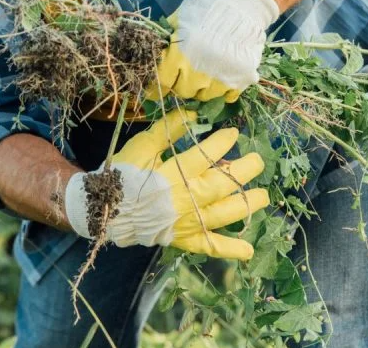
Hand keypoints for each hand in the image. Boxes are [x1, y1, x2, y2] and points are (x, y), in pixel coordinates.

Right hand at [64, 110, 268, 259]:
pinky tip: (248, 251)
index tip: (233, 133)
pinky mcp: (184, 239)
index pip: (206, 156)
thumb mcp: (142, 147)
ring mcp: (188, 222)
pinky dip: (229, 250)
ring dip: (247, 204)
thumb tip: (192, 115)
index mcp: (174, 175)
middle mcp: (185, 199)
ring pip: (225, 213)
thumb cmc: (123, 175)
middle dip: (245, 170)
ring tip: (262, 196)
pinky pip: (210, 246)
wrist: (105, 209)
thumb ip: (167, 131)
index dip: (223, 142)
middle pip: (224, 184)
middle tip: (257, 161)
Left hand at [147, 0, 279, 102]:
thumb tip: (153, 53)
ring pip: (204, 96)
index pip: (163, 82)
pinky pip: (228, 96)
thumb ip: (167, 38)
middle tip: (184, 76)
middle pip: (183, 91)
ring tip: (203, 76)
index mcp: (181, 54)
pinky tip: (221, 79)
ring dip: (201, 89)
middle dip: (181, 85)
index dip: (158, 87)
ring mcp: (221, 77)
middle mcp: (199, 71)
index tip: (157, 89)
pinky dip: (223, 91)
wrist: (243, 4)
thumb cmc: (207, 8)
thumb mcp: (180, 18)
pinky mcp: (241, 79)